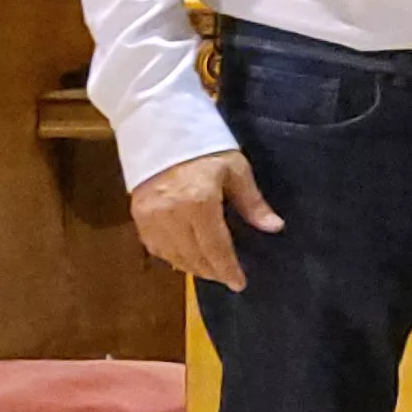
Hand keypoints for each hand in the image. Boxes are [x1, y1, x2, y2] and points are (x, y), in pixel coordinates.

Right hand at [129, 150, 282, 291]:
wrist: (160, 128)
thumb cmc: (206, 146)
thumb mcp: (236, 169)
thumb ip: (252, 202)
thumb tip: (274, 227)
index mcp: (199, 203)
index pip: (215, 247)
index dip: (227, 269)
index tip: (239, 283)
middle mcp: (171, 214)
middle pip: (193, 256)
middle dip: (212, 271)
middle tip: (227, 279)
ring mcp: (150, 216)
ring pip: (172, 255)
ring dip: (192, 267)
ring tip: (210, 270)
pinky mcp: (138, 214)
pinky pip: (155, 246)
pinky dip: (171, 256)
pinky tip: (185, 258)